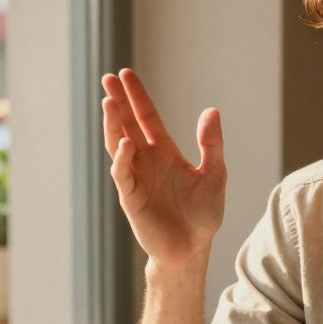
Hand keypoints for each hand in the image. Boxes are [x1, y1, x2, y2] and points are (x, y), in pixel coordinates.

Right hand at [102, 68, 225, 267]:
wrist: (193, 249)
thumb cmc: (202, 215)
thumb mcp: (215, 175)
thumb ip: (212, 145)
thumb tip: (211, 111)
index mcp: (164, 152)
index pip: (146, 117)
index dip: (136, 97)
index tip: (125, 74)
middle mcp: (146, 161)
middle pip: (127, 125)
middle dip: (117, 102)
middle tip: (108, 78)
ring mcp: (136, 178)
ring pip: (118, 145)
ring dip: (113, 124)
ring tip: (108, 101)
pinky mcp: (131, 198)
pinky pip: (123, 174)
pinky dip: (122, 158)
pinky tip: (126, 143)